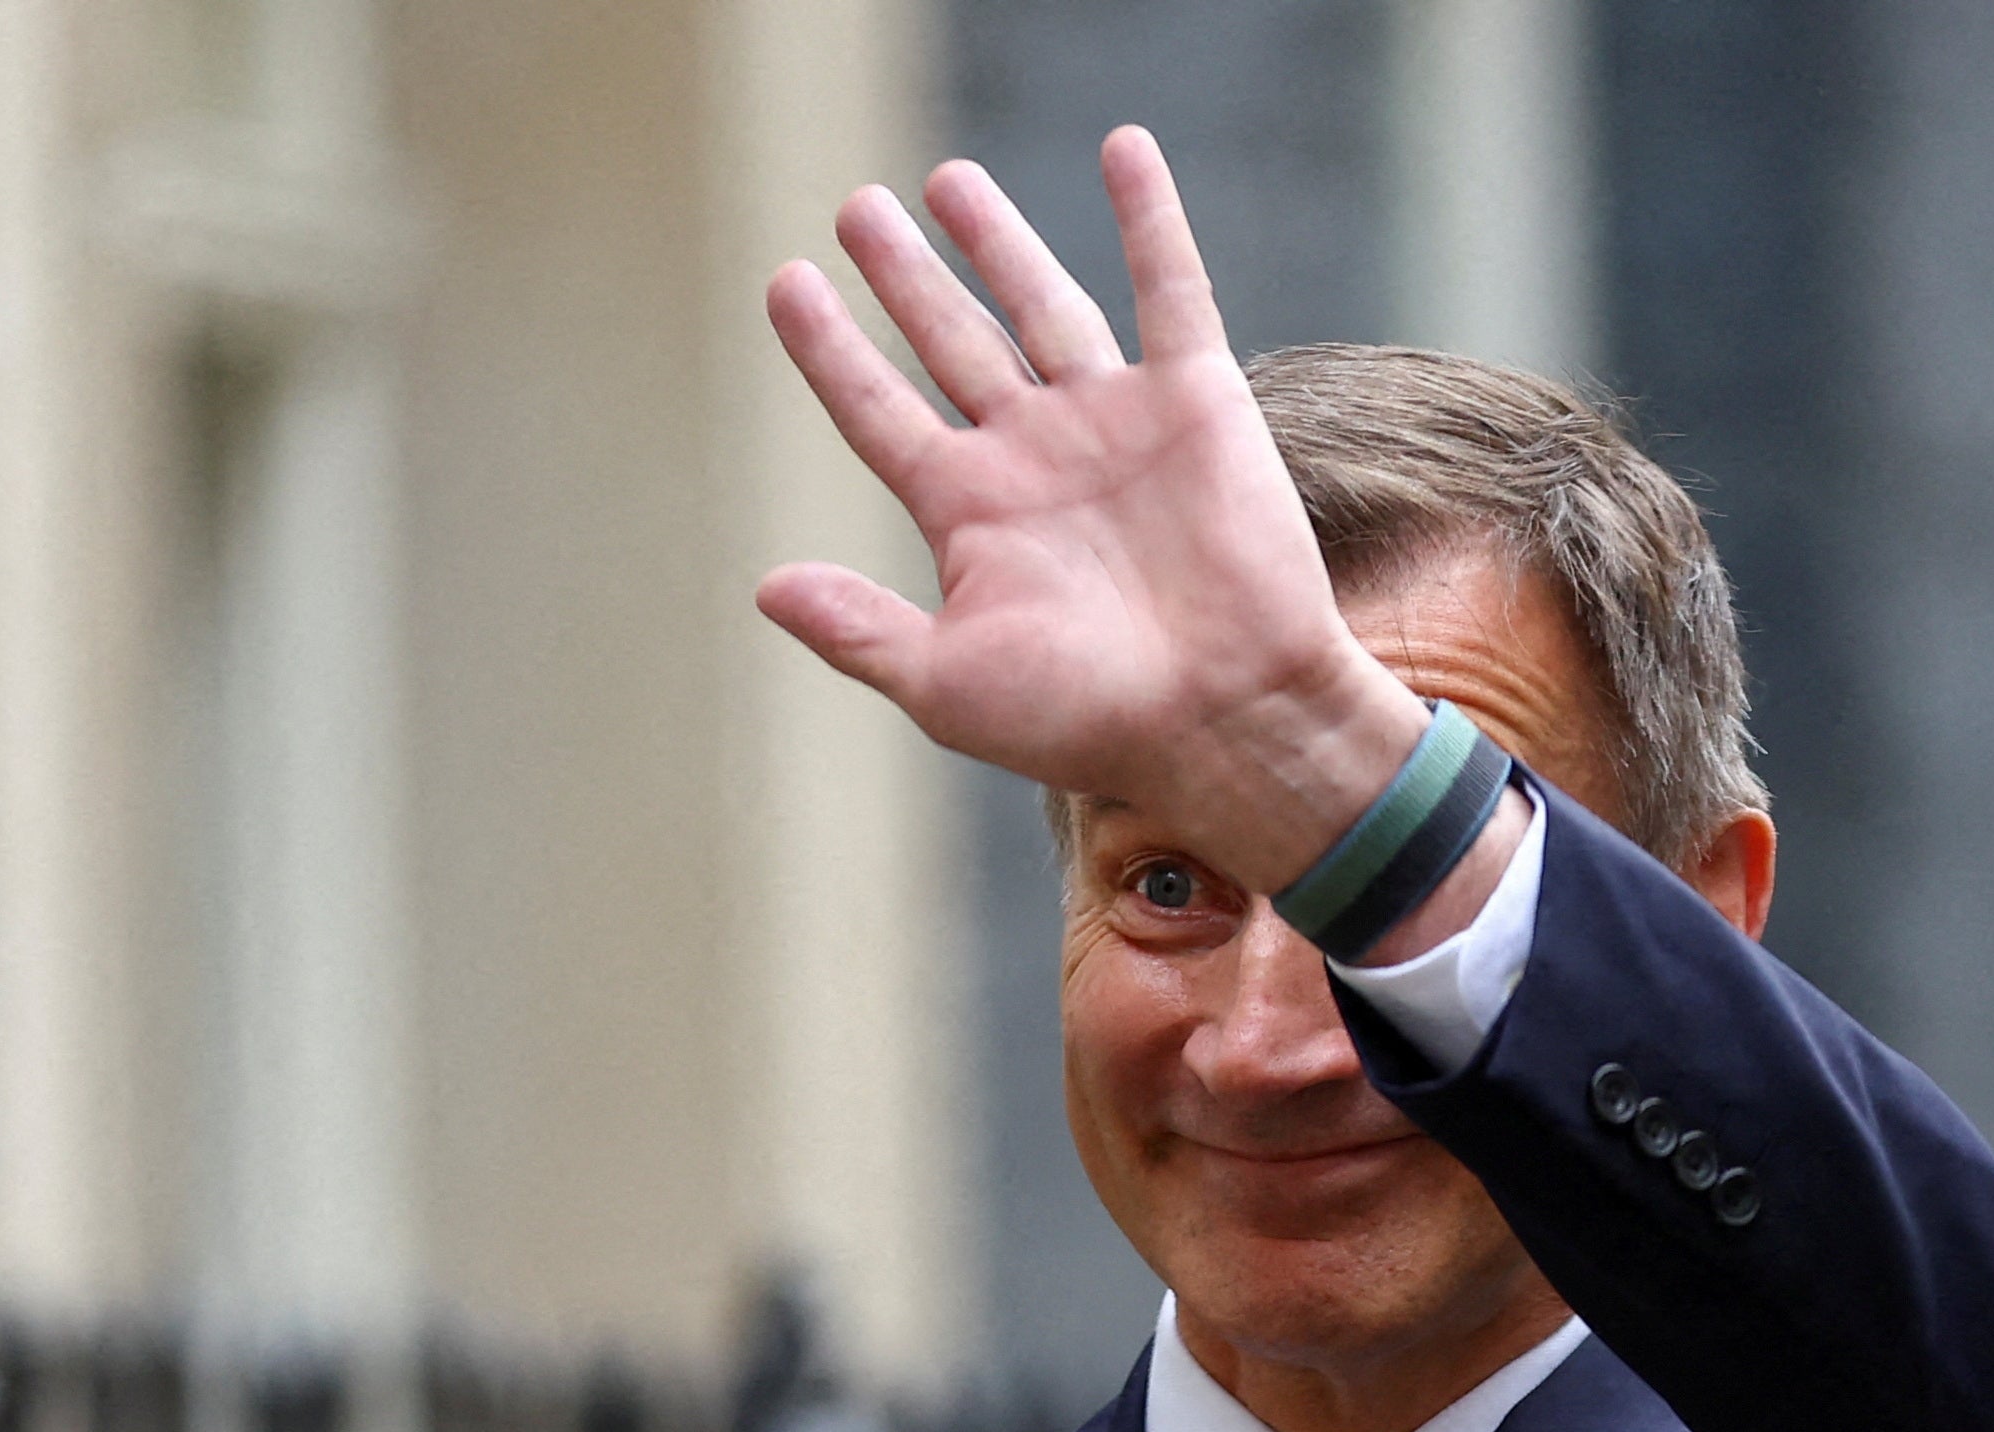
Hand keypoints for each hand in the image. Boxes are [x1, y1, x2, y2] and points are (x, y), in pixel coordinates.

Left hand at [756, 130, 1433, 903]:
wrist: (1226, 719)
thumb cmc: (1088, 722)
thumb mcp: (950, 686)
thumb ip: (860, 631)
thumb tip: (767, 588)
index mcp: (971, 515)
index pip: (878, 411)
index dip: (829, 350)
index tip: (784, 283)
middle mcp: (1035, 457)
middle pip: (951, 341)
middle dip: (904, 277)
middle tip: (856, 208)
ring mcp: (1114, 423)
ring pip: (1041, 306)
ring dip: (996, 240)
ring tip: (945, 181)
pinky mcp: (1196, 402)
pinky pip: (1169, 291)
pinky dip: (1150, 219)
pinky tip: (1124, 148)